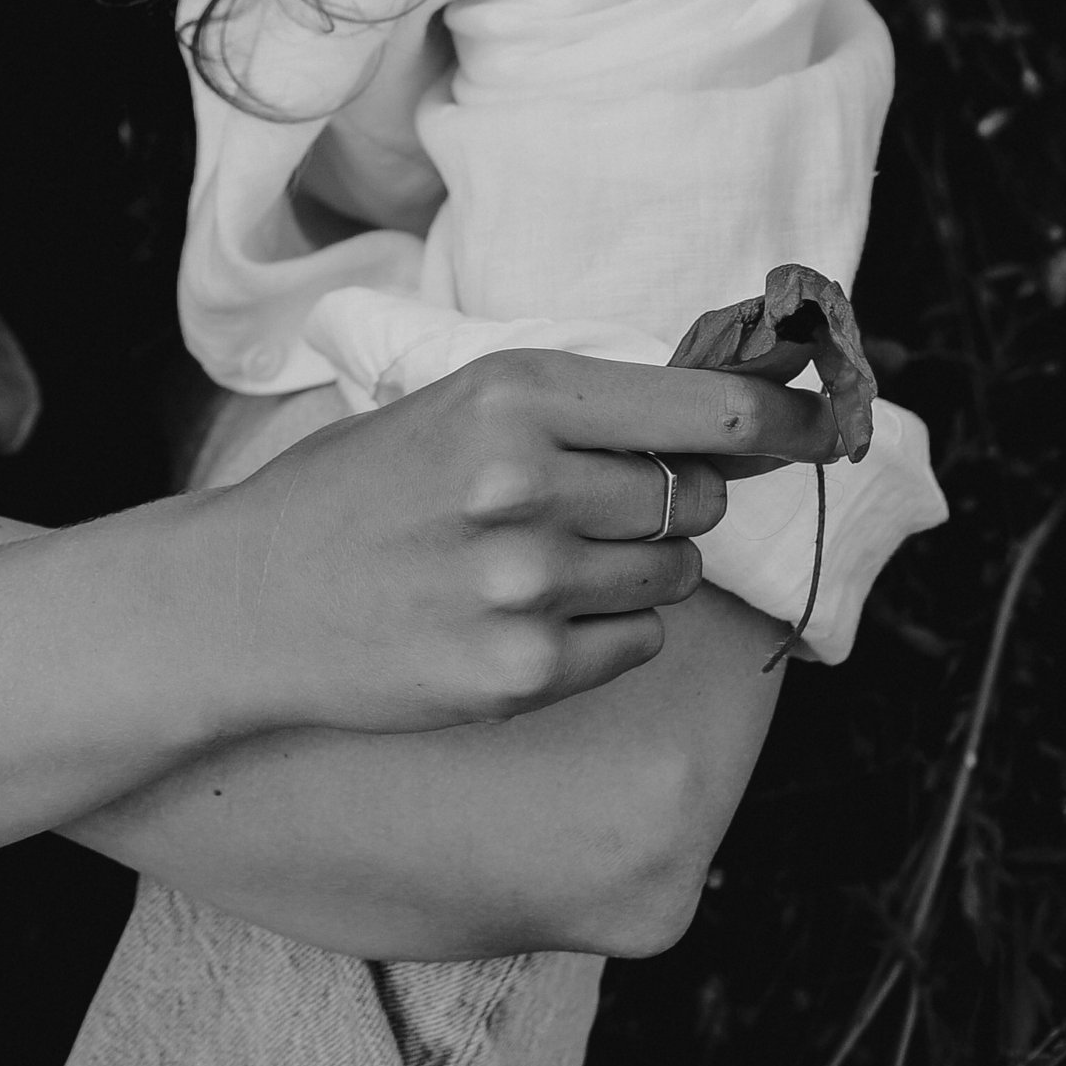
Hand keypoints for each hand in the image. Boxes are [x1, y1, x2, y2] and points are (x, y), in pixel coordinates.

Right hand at [185, 344, 835, 736]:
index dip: (777, 417)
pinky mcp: (522, 672)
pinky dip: (606, 634)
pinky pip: (634, 645)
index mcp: (510, 393)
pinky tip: (525, 620)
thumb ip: (568, 410)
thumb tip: (719, 420)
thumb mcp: (446, 408)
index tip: (823, 423)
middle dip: (676, 502)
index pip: (701, 404)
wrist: (242, 603)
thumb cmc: (348, 496)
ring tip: (543, 566)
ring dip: (638, 569)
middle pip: (696, 495)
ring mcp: (526, 583)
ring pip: (671, 573)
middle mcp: (526, 480)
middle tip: (602, 509)